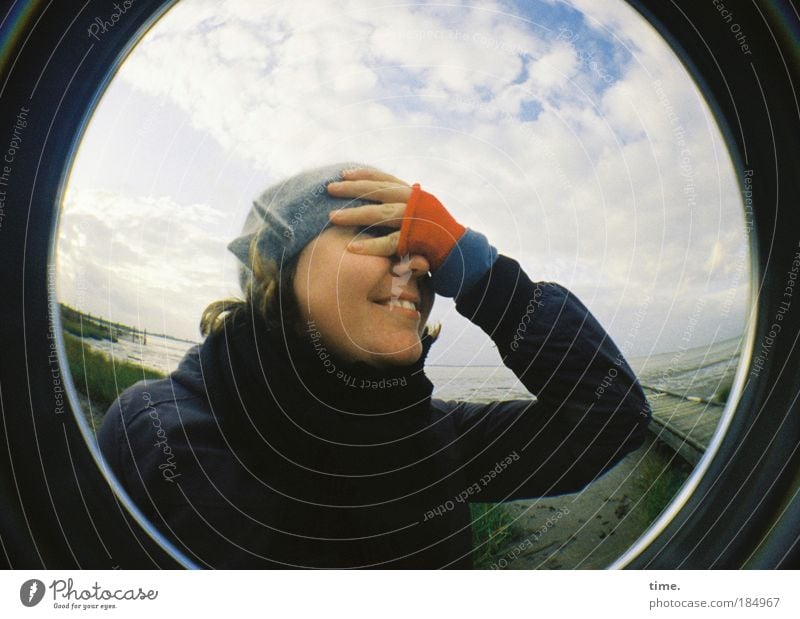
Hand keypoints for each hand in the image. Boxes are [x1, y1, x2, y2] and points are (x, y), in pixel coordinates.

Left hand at [326, 168, 466, 270]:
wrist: (458, 251)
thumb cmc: (434, 232)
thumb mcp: (420, 209)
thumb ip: (402, 200)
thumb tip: (378, 193)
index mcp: (413, 193)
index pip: (385, 179)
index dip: (364, 175)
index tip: (344, 174)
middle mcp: (413, 202)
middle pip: (377, 192)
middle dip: (352, 189)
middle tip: (329, 189)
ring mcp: (414, 220)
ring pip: (379, 215)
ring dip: (354, 216)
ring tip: (331, 218)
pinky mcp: (415, 240)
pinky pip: (388, 243)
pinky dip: (370, 246)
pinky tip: (351, 248)